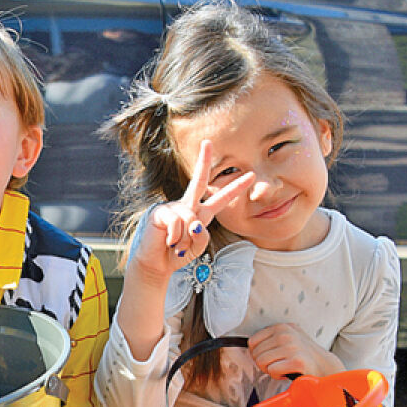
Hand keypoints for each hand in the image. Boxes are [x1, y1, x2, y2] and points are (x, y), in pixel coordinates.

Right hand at [128, 139, 255, 281]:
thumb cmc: (176, 255)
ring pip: (191, 219)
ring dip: (185, 240)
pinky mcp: (159, 213)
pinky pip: (177, 223)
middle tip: (208, 142)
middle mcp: (187, 206)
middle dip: (203, 161)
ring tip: (176, 247)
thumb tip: (194, 222)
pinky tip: (168, 242)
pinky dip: (175, 238)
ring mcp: (173, 207)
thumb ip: (202, 235)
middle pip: (199, 181)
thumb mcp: (197, 247)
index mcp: (200, 213)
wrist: (155, 264)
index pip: (221, 198)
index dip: (236, 187)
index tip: (251, 175)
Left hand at [247, 323, 344, 379]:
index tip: (270, 357)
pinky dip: (278, 375)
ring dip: (271, 370)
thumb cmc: (302, 355)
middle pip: (256, 354)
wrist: (325, 366)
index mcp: (282, 327)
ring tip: (284, 367)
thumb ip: (270, 338)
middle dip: (264, 363)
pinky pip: (272, 371)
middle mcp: (286, 333)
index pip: (252, 342)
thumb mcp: (287, 339)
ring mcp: (292, 346)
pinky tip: (289, 372)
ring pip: (262, 362)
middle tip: (279, 364)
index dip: (258, 353)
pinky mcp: (297, 360)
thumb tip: (248, 346)